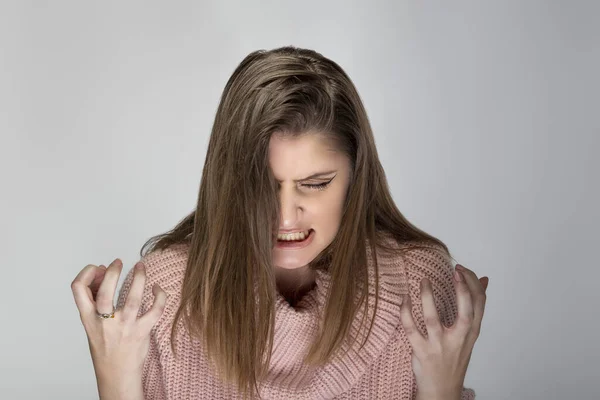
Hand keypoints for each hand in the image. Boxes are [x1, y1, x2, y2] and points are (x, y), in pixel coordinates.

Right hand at [71, 258, 166, 383]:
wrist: (116, 374)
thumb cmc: (105, 345)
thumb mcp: (92, 323)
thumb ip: (95, 298)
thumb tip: (104, 270)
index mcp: (88, 318)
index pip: (77, 290)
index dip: (86, 273)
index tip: (98, 267)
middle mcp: (104, 322)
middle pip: (105, 293)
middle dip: (112, 273)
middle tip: (119, 262)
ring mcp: (124, 327)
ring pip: (133, 299)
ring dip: (139, 278)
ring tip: (140, 266)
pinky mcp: (142, 332)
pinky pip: (155, 310)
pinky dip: (159, 296)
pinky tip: (157, 289)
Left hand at [400, 264, 487, 398]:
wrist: (442, 389)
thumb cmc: (455, 357)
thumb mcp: (469, 333)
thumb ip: (474, 307)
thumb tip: (484, 280)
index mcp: (471, 332)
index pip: (479, 304)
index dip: (472, 283)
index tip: (461, 269)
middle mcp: (459, 338)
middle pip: (466, 311)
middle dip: (462, 289)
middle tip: (454, 271)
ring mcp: (439, 345)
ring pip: (433, 319)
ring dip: (427, 297)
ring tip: (424, 281)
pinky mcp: (422, 351)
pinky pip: (411, 329)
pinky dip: (406, 312)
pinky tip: (405, 299)